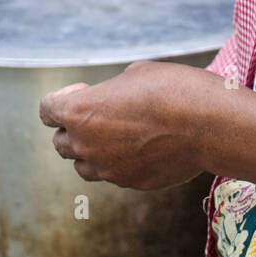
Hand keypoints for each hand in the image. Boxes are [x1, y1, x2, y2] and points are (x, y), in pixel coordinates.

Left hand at [39, 60, 205, 189]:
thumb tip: (114, 101)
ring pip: (84, 165)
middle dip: (75, 127)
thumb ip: (113, 91)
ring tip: (121, 133)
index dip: (62, 98)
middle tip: (103, 112)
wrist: (209, 125)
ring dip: (93, 150)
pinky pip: (115, 174)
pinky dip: (121, 161)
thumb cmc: (173, 89)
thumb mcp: (136, 73)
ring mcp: (108, 170)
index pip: (46, 110)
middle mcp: (86, 145)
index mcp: (80, 112)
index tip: (84, 90)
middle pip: (61, 142)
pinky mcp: (131, 183)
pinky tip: (147, 145)